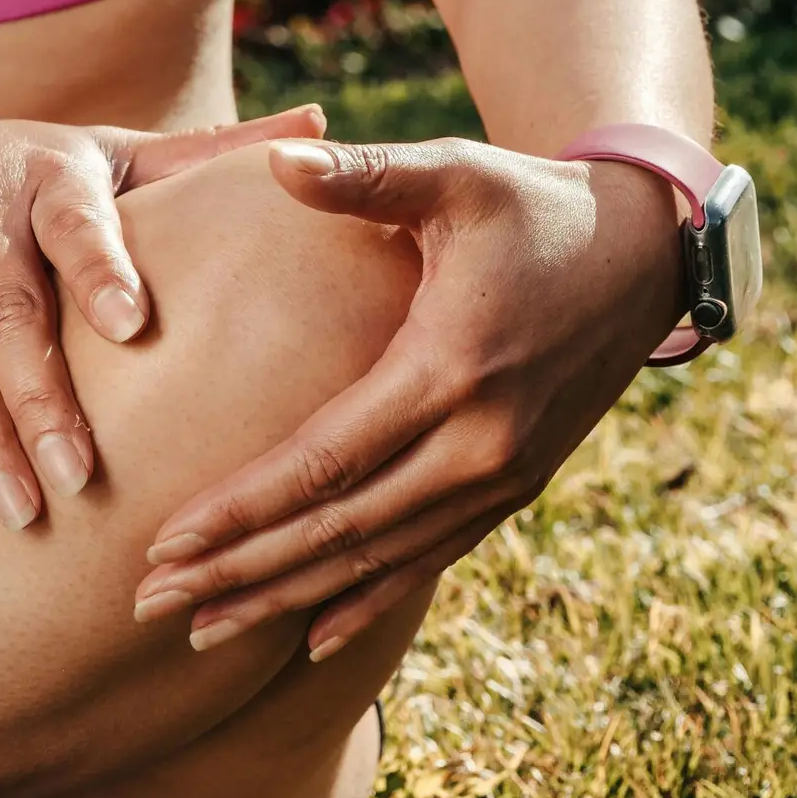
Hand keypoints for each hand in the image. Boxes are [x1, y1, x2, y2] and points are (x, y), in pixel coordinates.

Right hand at [0, 103, 325, 528]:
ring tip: (22, 511)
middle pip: (6, 309)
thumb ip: (203, 156)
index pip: (77, 220)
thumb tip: (323, 129)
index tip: (133, 326)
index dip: (100, 270)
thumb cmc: (23, 170)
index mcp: (49, 168)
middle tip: (81, 480)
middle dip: (41, 399)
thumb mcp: (104, 152)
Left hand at [132, 137, 689, 657]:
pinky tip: (309, 639)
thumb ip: (366, 175)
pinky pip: (428, 561)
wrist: (646, 253)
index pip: (323, 461)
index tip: (165, 543)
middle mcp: (479, 444)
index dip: (241, 509)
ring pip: (376, 561)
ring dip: (286, 602)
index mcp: (448, 368)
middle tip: (150, 604)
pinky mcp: (514, 489)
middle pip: (338, 531)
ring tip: (204, 632)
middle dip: (240, 573)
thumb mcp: (455, 173)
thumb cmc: (532, 203)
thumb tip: (278, 159)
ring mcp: (502, 478)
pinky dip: (366, 600)